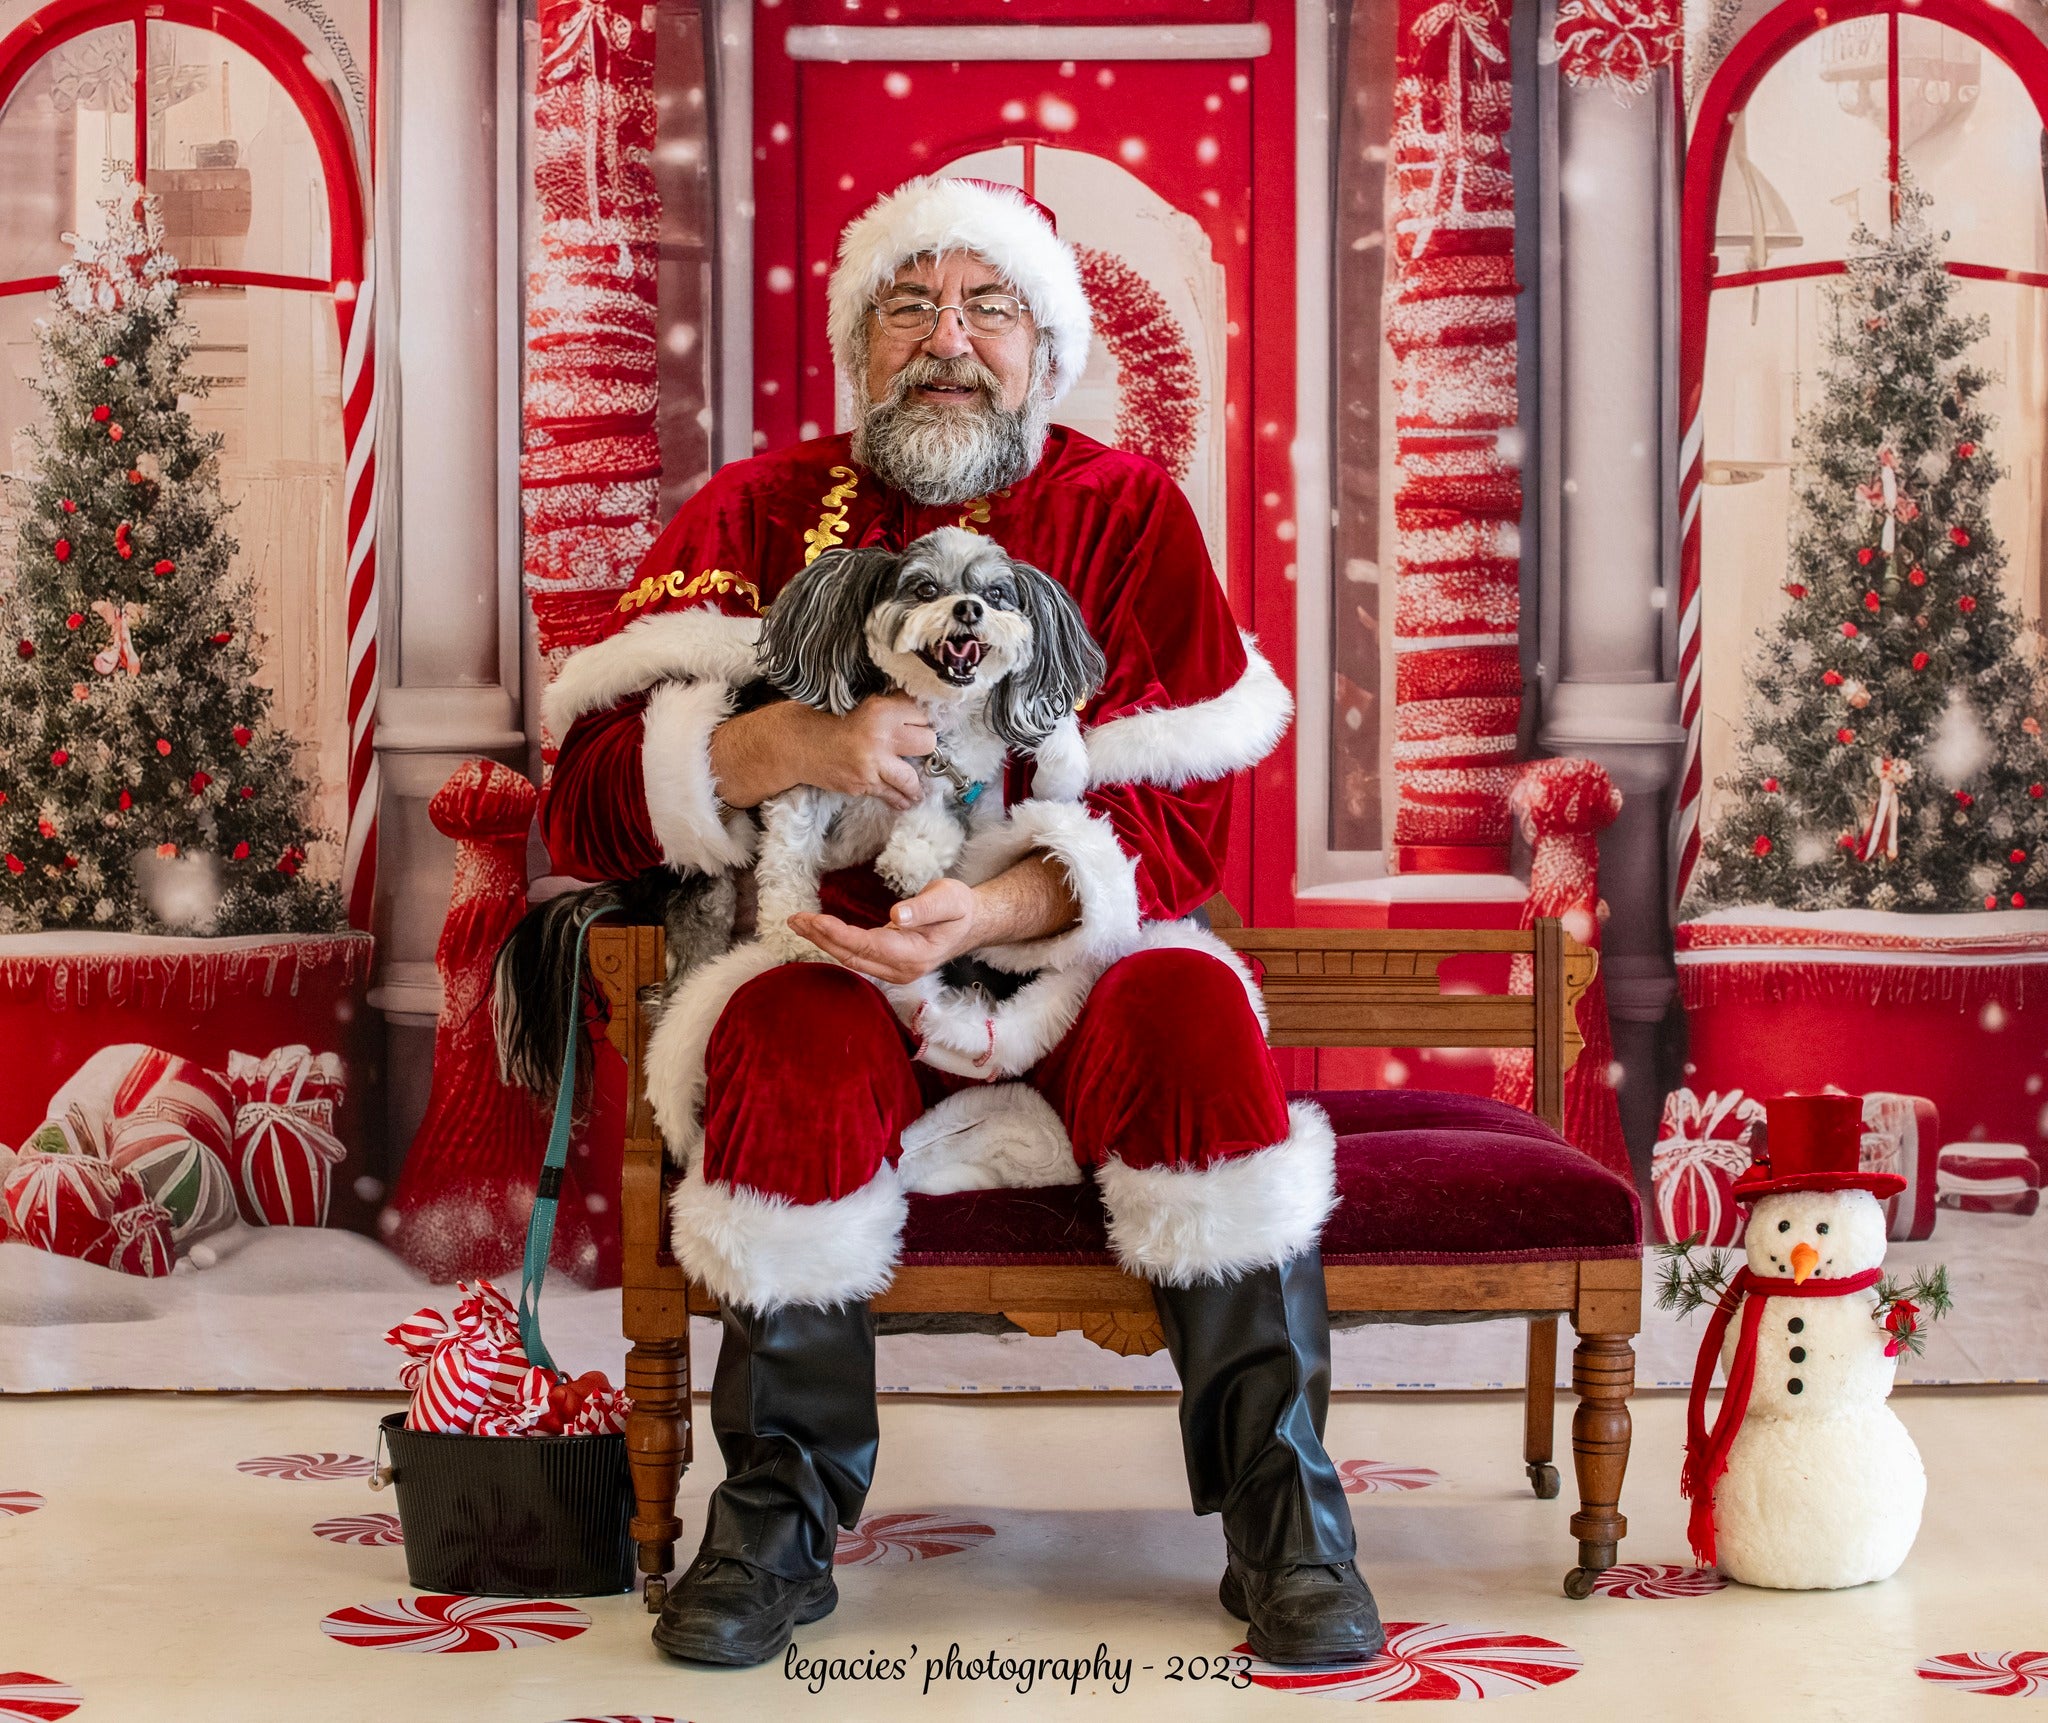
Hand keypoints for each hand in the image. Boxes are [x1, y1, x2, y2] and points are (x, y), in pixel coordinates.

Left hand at [787, 877, 979, 982]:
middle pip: (852, 956)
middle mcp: (901, 970)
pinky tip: (819, 931)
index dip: (839, 934)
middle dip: (821, 938)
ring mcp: (894, 971)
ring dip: (823, 941)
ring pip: (851, 959)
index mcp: (914, 954)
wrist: (970, 924)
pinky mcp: (888, 966)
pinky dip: (835, 943)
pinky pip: (856, 957)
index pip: (867, 945)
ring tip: (799, 923)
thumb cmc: (959, 908)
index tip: (815, 919)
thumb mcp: (949, 898)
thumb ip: (924, 908)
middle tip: (795, 918)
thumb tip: (896, 916)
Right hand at [793, 694, 935, 811]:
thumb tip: (923, 715)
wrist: (802, 744)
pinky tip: (905, 800)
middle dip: (925, 746)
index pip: (923, 715)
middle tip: (919, 749)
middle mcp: (881, 737)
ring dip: (914, 783)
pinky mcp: (865, 784)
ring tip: (916, 786)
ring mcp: (873, 764)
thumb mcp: (866, 706)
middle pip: (927, 743)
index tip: (920, 725)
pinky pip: (891, 795)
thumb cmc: (834, 722)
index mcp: (882, 711)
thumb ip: (893, 709)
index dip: (923, 720)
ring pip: (912, 778)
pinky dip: (899, 799)